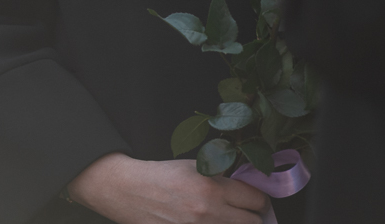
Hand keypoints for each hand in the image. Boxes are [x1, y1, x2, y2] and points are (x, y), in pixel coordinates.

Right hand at [67, 153, 268, 223]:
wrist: (126, 190)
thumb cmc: (159, 175)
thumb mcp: (193, 166)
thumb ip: (221, 177)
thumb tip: (247, 188)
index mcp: (211, 187)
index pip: (257, 199)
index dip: (258, 198)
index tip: (254, 199)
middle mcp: (209, 212)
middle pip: (254, 222)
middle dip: (251, 215)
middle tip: (243, 211)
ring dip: (234, 223)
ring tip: (224, 217)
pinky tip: (210, 222)